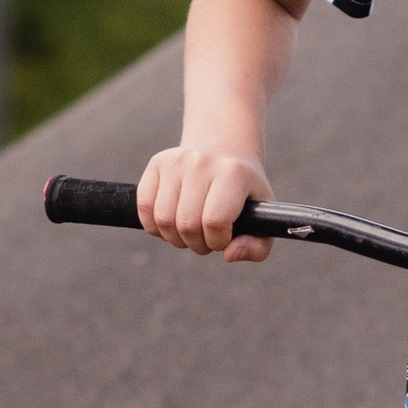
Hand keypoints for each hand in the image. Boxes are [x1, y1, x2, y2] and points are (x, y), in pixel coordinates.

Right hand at [138, 144, 272, 261]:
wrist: (225, 152)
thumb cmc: (245, 194)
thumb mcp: (263, 219)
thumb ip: (256, 247)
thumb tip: (229, 255)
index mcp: (233, 173)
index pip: (214, 222)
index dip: (217, 241)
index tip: (224, 237)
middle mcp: (202, 162)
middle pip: (186, 224)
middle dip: (196, 244)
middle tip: (206, 238)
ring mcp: (176, 161)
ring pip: (162, 220)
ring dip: (175, 238)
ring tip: (190, 232)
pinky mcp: (157, 163)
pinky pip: (144, 208)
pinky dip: (154, 226)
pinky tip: (171, 224)